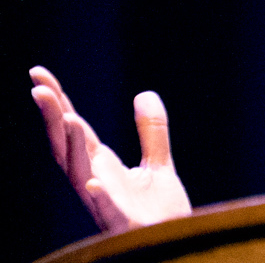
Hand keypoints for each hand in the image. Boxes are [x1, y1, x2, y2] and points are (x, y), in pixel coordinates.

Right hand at [30, 66, 191, 232]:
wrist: (175, 241)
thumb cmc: (160, 211)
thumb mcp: (158, 164)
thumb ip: (152, 130)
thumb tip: (145, 93)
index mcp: (101, 165)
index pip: (73, 129)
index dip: (57, 102)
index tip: (38, 74)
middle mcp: (95, 181)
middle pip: (67, 146)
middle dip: (53, 118)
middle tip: (39, 88)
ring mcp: (107, 202)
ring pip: (82, 174)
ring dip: (73, 148)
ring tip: (69, 118)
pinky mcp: (125, 223)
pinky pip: (109, 211)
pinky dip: (100, 197)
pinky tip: (94, 183)